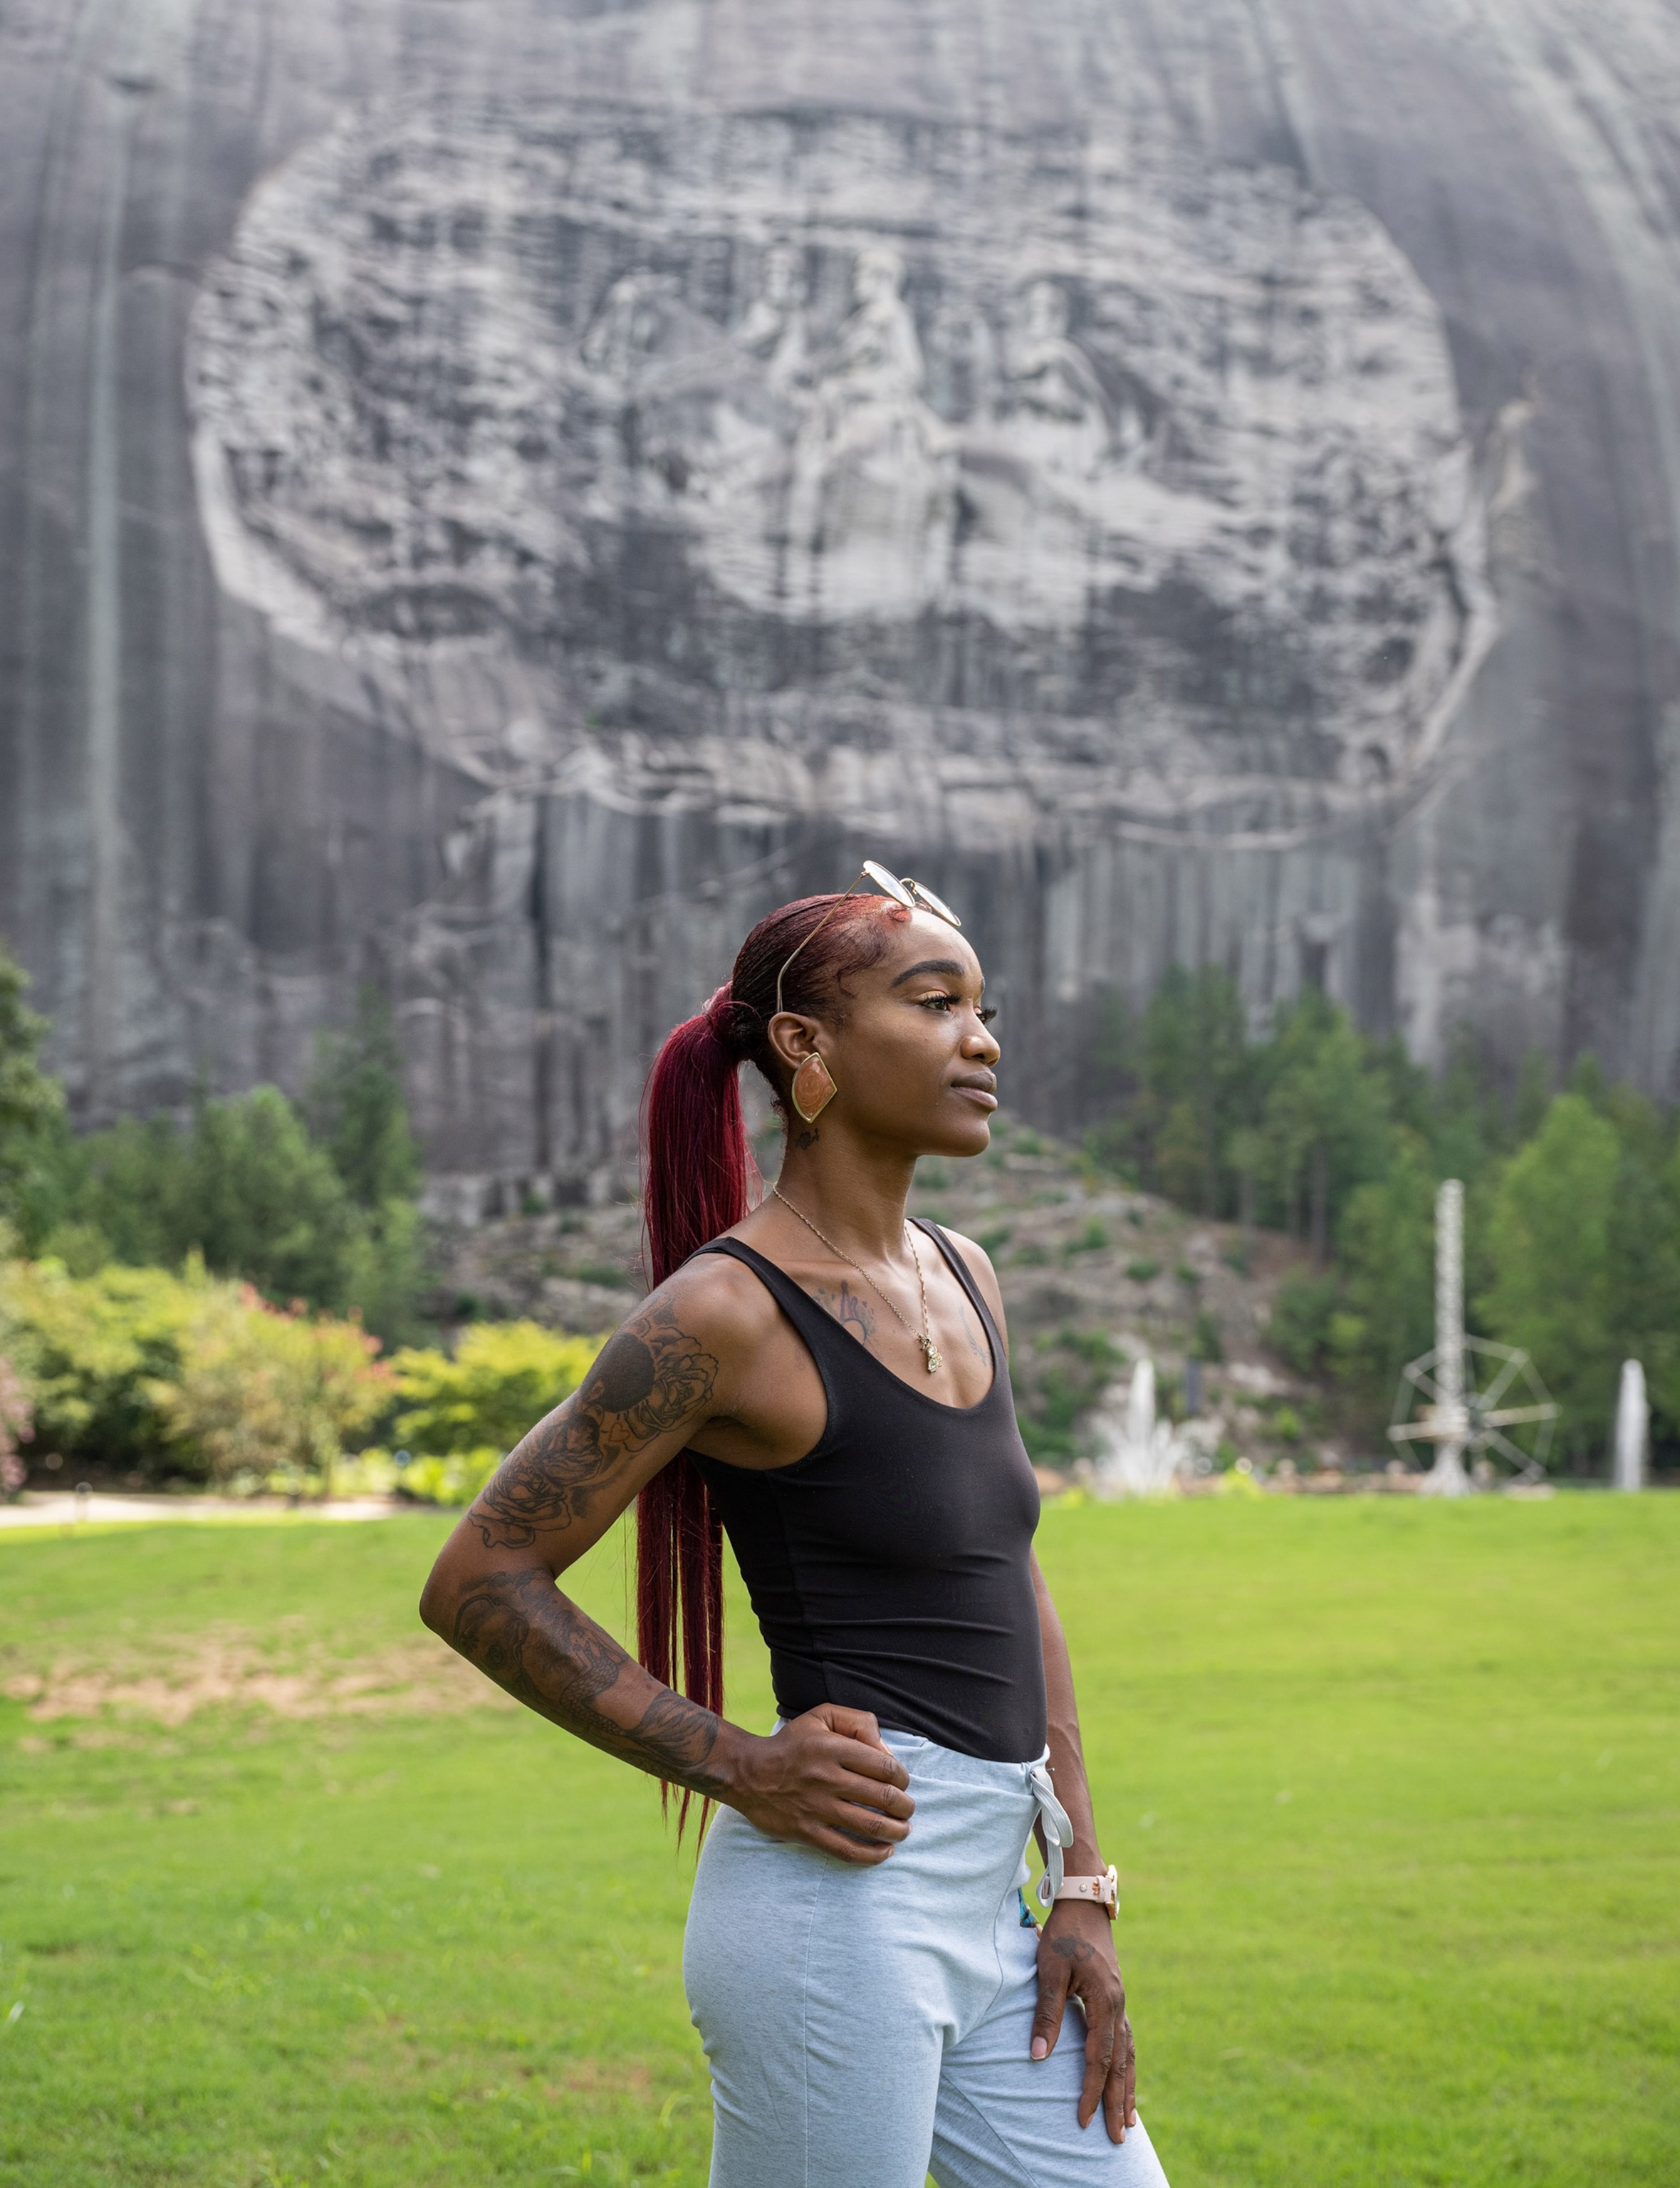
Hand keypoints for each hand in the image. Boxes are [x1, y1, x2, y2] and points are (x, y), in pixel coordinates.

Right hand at [718, 1704, 914, 1864]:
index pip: (884, 1766)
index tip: (902, 1782)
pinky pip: (846, 1849)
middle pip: (882, 1797)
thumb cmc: (791, 1743)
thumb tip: (886, 1752)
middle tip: (908, 1809)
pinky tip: (885, 1852)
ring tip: (903, 1830)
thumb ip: (858, 1723)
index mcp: (833, 1747)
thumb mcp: (822, 1716)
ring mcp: (817, 1807)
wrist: (747, 1772)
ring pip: (870, 1825)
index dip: (902, 1777)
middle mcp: (827, 1778)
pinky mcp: (807, 1831)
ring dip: (896, 1831)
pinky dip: (872, 1855)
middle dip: (905, 1806)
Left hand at [1030, 1900, 1136, 2141]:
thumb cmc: (1063, 1933)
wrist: (1083, 1900)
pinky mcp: (1115, 1997)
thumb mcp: (1049, 1969)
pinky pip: (1126, 2040)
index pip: (1099, 2057)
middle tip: (1117, 2137)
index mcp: (1105, 2000)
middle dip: (1118, 2101)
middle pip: (1120, 2062)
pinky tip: (1125, 2080)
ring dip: (1128, 2087)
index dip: (1091, 2090)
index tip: (1084, 2119)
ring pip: (1128, 2054)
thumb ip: (1046, 2013)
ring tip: (1129, 2120)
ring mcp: (1120, 2001)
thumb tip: (1036, 2057)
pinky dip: (1127, 2065)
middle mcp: (1119, 2005)